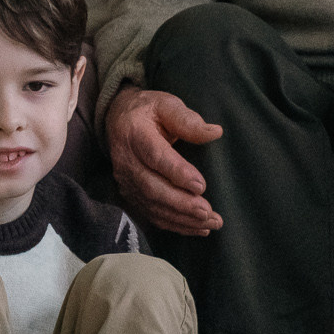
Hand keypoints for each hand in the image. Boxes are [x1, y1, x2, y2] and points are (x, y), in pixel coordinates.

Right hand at [106, 84, 225, 236]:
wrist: (118, 120)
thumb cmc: (149, 111)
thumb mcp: (166, 104)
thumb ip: (188, 120)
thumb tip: (214, 132)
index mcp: (135, 134)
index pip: (156, 157)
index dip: (177, 173)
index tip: (201, 186)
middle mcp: (127, 161)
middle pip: (152, 188)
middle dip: (181, 204)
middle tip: (207, 212)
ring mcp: (126, 181)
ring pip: (152, 205)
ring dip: (182, 218)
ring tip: (210, 222)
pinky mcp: (131, 194)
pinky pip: (151, 214)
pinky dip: (174, 224)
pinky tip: (197, 228)